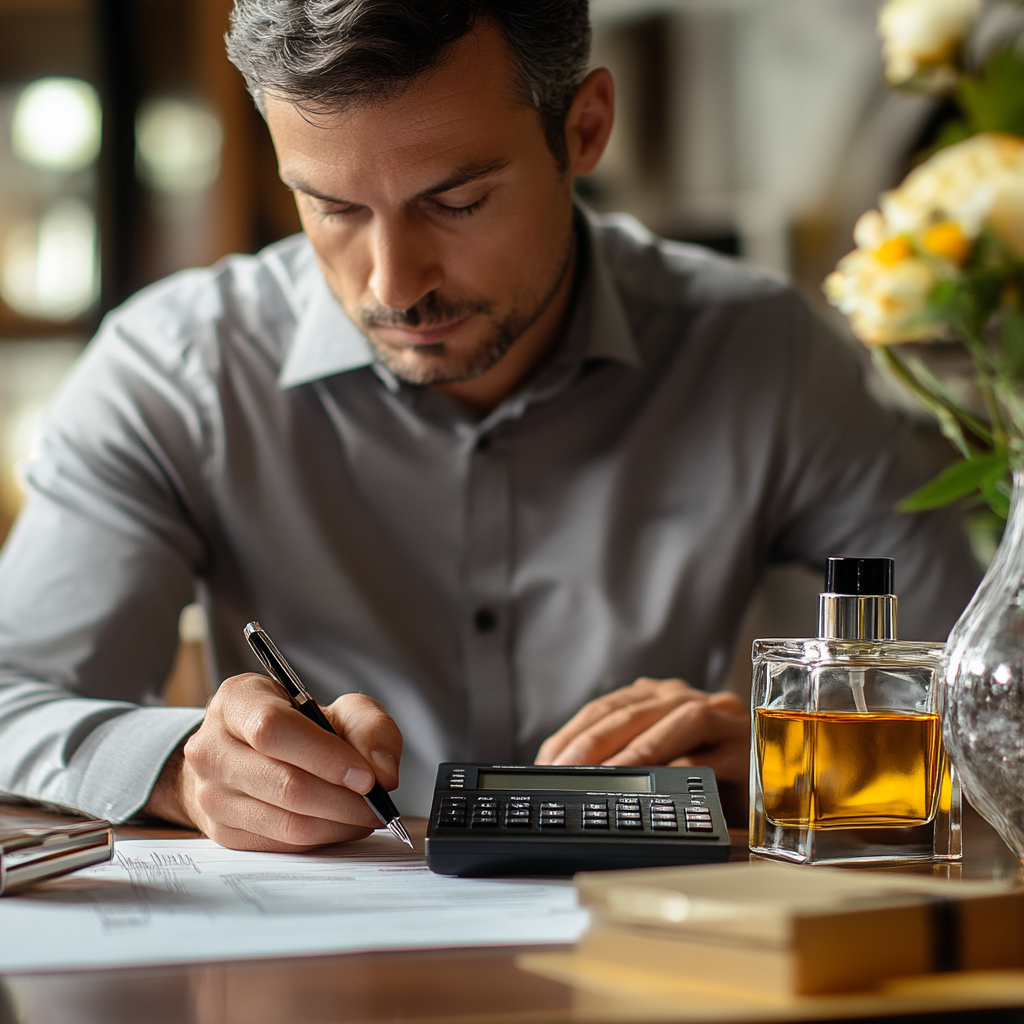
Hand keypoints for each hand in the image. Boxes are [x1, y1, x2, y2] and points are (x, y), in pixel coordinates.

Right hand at [144, 673, 401, 851]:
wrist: (254, 754)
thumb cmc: (303, 726)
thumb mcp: (341, 709)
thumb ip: (371, 729)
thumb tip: (383, 773)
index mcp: (236, 700)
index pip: (272, 729)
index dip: (324, 755)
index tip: (367, 777)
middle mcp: (212, 747)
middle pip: (283, 783)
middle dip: (343, 799)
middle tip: (380, 804)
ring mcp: (211, 794)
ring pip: (286, 822)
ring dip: (339, 824)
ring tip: (367, 814)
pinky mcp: (223, 832)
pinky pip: (283, 844)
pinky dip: (323, 838)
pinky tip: (341, 824)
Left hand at [534, 677, 749, 815]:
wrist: (772, 788)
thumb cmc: (705, 776)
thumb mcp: (656, 761)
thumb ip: (621, 755)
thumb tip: (567, 771)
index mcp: (660, 697)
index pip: (608, 706)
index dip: (574, 732)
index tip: (548, 761)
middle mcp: (688, 699)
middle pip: (635, 710)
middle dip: (594, 740)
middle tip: (565, 769)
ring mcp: (721, 720)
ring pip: (677, 721)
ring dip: (638, 749)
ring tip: (606, 774)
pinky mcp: (747, 749)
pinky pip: (712, 753)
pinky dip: (682, 766)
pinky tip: (658, 783)